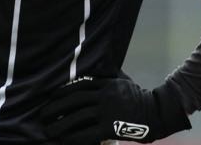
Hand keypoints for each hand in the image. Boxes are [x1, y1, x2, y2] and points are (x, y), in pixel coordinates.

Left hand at [40, 76, 190, 143]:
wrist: (157, 112)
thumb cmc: (138, 96)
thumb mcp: (122, 79)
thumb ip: (107, 73)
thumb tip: (96, 62)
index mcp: (105, 84)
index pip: (79, 86)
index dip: (62, 92)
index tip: (50, 97)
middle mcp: (104, 96)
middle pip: (74, 101)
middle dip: (56, 108)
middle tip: (43, 115)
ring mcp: (108, 112)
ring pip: (78, 118)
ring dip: (61, 125)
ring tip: (49, 130)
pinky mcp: (111, 128)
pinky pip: (88, 133)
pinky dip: (74, 137)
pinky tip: (65, 140)